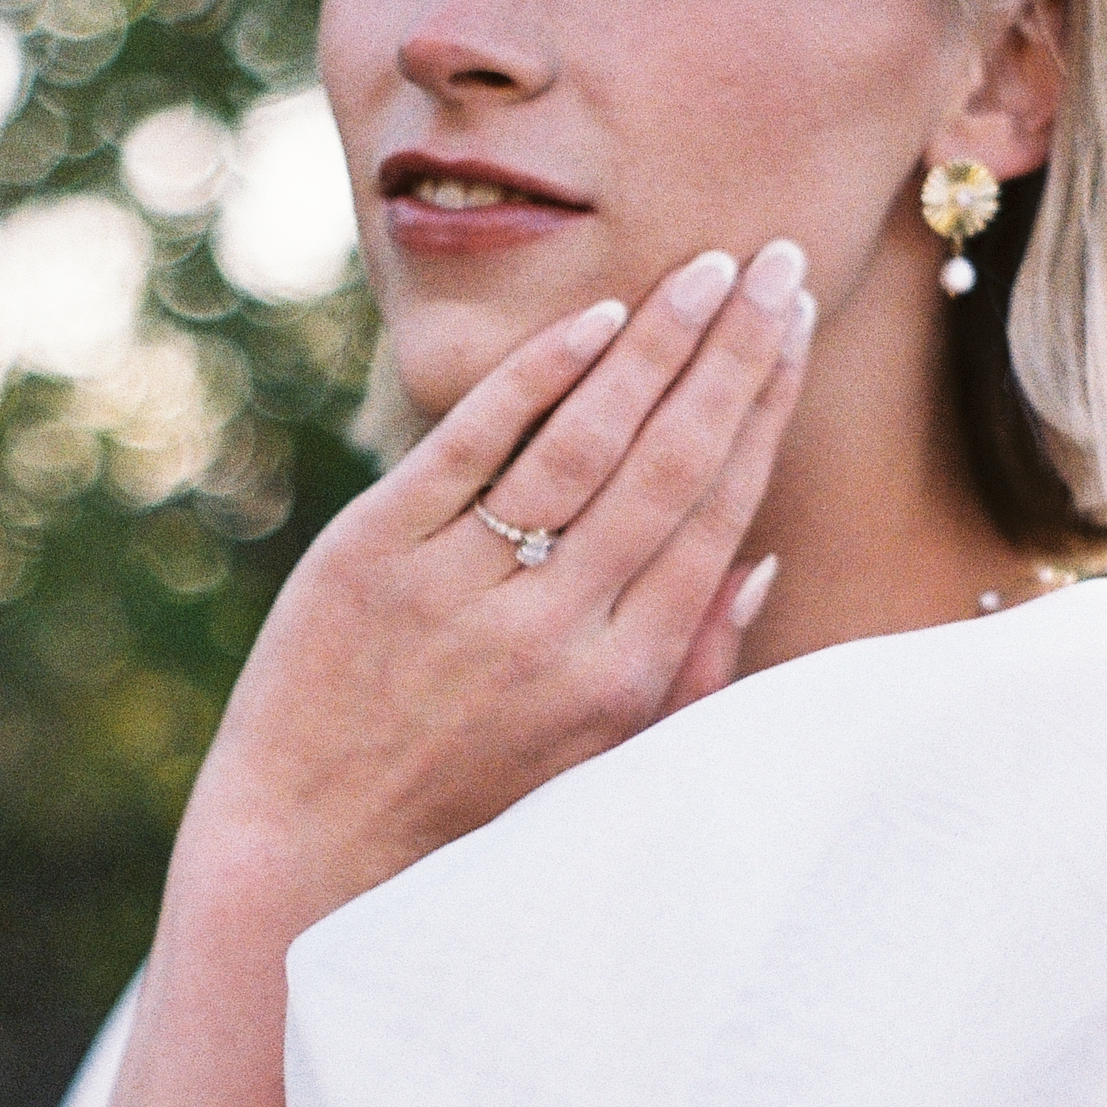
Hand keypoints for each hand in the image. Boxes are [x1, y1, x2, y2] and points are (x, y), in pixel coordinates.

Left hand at [181, 236, 812, 916]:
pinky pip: (471, 443)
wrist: (310, 845)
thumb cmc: (470, 806)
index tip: (797, 327)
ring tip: (708, 269)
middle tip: (780, 260)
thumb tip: (762, 562)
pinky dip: (539, 375)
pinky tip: (598, 315)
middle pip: (668, 463)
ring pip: (583, 441)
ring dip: (657, 344)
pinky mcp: (374, 553)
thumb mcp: (604, 764)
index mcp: (621, 679)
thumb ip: (690, 669)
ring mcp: (460, 586)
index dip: (764, 412)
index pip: (716, 515)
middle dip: (735, 353)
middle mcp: (553, 630)